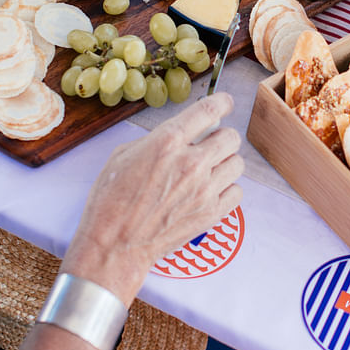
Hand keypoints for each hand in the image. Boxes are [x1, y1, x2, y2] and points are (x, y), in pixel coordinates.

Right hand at [60, 93, 243, 305]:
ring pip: (237, 163)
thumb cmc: (111, 201)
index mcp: (167, 142)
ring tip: (210, 169)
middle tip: (210, 143)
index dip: (222, 102)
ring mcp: (203, 190)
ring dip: (225, 162)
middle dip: (221, 136)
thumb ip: (159, 138)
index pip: (208, 110)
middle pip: (230, 136)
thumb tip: (184, 132)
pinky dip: (227, 189)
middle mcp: (190, 163)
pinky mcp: (210, 214)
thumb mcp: (125, 155)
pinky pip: (236, 191)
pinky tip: (210, 190)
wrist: (114, 247)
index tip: (226, 102)